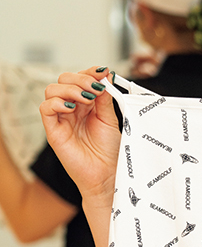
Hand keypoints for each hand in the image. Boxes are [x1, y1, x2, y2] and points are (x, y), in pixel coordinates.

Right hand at [40, 67, 120, 202]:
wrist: (106, 174)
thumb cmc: (109, 151)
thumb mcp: (110, 118)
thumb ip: (105, 98)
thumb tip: (105, 74)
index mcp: (86, 104)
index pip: (80, 78)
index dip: (89, 72)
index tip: (103, 72)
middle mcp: (72, 109)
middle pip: (64, 80)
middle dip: (80, 79)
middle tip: (95, 88)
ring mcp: (61, 119)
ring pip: (52, 90)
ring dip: (70, 89)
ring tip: (87, 99)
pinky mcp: (53, 131)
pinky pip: (45, 109)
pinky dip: (57, 103)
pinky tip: (72, 108)